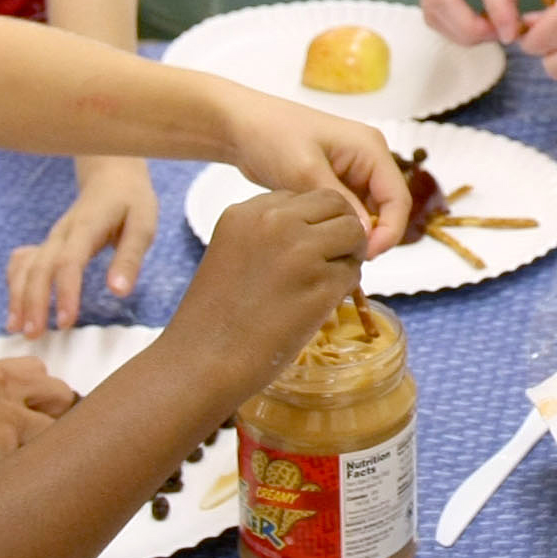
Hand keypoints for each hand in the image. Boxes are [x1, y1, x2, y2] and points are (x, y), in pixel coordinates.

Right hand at [10, 158, 160, 331]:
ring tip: (16, 328)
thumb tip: (118, 291)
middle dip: (33, 301)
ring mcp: (51, 239)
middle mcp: (62, 234)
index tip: (65, 321)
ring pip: (26, 266)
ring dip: (18, 296)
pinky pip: (23, 262)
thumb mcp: (143, 224)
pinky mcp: (47, 244)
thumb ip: (130, 257)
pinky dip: (15, 284)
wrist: (112, 177)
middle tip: (32, 334)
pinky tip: (15, 308)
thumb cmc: (130, 202)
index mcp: (86, 227)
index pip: (69, 261)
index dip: (65, 292)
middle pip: (40, 267)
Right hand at [174, 187, 370, 381]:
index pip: (302, 197)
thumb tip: (318, 230)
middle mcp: (275, 221)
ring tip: (328, 282)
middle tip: (334, 259)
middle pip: (335, 204)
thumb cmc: (215, 316)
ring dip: (349, 255)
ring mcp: (301, 251)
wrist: (204, 360)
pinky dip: (345, 288)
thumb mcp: (232, 252)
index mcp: (247, 211)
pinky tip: (320, 305)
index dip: (313, 223)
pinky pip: (352, 273)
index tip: (304, 250)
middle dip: (341, 229)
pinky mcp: (321, 284)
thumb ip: (270, 234)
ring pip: (352, 233)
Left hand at [217, 93, 413, 250]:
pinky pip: (350, 210)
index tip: (365, 256)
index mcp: (371, 149)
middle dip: (374, 236)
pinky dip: (341, 226)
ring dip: (356, 232)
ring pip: (369, 212)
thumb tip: (364, 236)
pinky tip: (323, 240)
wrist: (240, 126)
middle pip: (388, 208)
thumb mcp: (305, 171)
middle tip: (347, 260)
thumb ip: (339, 202)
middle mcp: (369, 158)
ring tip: (334, 252)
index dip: (390, 232)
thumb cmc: (272, 136)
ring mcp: (353, 170)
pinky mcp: (335, 181)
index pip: (398, 199)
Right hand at [418, 0, 541, 44]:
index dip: (495, 8)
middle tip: (499, 35)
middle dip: (469, 29)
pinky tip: (476, 25)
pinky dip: (454, 26)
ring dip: (462, 32)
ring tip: (491, 30)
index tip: (510, 32)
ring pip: (432, 10)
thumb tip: (506, 21)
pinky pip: (432, 11)